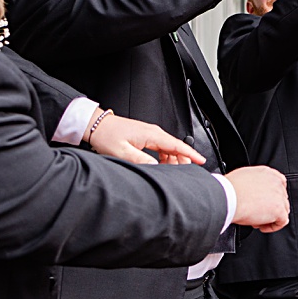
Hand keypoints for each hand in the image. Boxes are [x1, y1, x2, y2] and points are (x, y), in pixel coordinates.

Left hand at [85, 111, 205, 165]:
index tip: (201, 161)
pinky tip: (159, 165)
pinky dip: (165, 157)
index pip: (177, 145)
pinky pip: (162, 147)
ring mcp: (150, 134)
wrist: (96, 125)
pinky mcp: (146, 136)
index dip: (191, 154)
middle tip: (180, 173)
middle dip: (182, 160)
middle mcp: (154, 132)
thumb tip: (157, 167)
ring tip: (166, 171)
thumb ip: (141, 160)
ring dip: (172, 160)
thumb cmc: (106, 135)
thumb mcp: (122, 152)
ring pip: (169, 148)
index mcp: (151, 134)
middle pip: (176, 147)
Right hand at [225, 166, 289, 232]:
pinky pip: (282, 221)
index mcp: (268, 173)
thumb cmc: (229, 189)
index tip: (264, 202)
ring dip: (271, 217)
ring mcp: (279, 196)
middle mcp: (276, 183)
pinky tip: (262, 227)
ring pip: (283, 209)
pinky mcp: (279, 210)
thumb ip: (254, 181)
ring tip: (256, 221)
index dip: (272, 196)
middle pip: (281, 198)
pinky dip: (273, 226)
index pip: (279, 184)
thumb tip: (251, 190)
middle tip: (256, 213)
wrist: (228, 198)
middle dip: (269, 207)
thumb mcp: (244, 176)